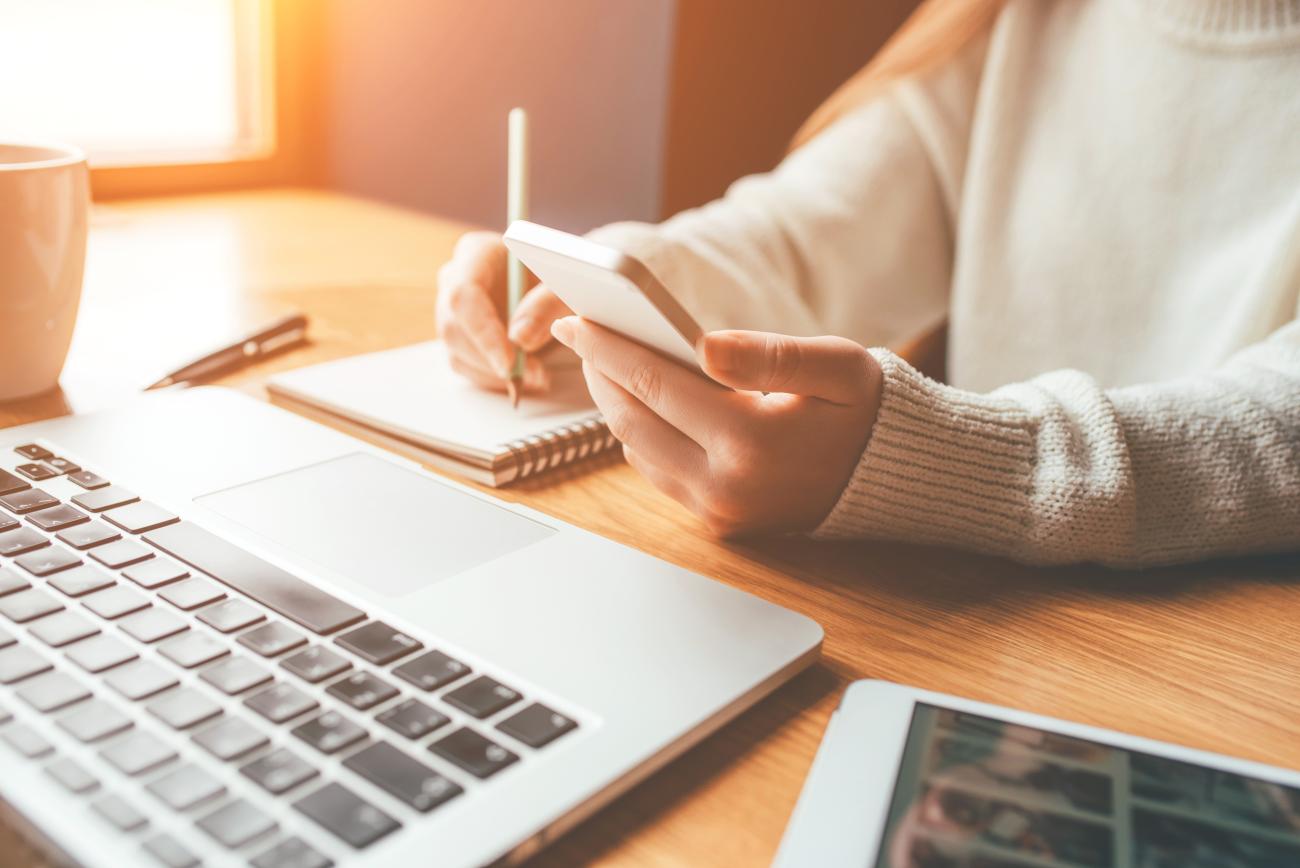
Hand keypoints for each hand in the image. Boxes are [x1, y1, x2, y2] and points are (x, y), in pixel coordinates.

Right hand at [435, 231, 572, 391]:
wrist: (557, 283)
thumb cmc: (562, 275)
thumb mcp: (566, 284)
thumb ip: (548, 304)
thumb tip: (520, 339)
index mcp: (477, 253)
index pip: (464, 295)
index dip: (484, 332)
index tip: (509, 361)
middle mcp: (456, 278)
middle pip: (455, 327)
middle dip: (492, 359)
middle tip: (532, 375)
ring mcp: (453, 308)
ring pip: (458, 351)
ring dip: (496, 373)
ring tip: (537, 377)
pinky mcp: (460, 334)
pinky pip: (466, 365)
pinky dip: (495, 379)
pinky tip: (526, 378)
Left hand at [550, 318, 882, 534]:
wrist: (891, 478)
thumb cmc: (866, 411)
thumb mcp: (837, 367)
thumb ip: (769, 355)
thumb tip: (702, 345)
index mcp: (751, 442)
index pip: (654, 384)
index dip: (608, 348)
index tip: (575, 319)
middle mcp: (725, 485)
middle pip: (632, 422)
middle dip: (601, 374)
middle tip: (581, 334)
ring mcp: (719, 510)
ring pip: (639, 452)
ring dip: (616, 406)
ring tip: (607, 362)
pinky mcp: (719, 523)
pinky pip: (660, 473)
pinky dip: (642, 435)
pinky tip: (642, 401)